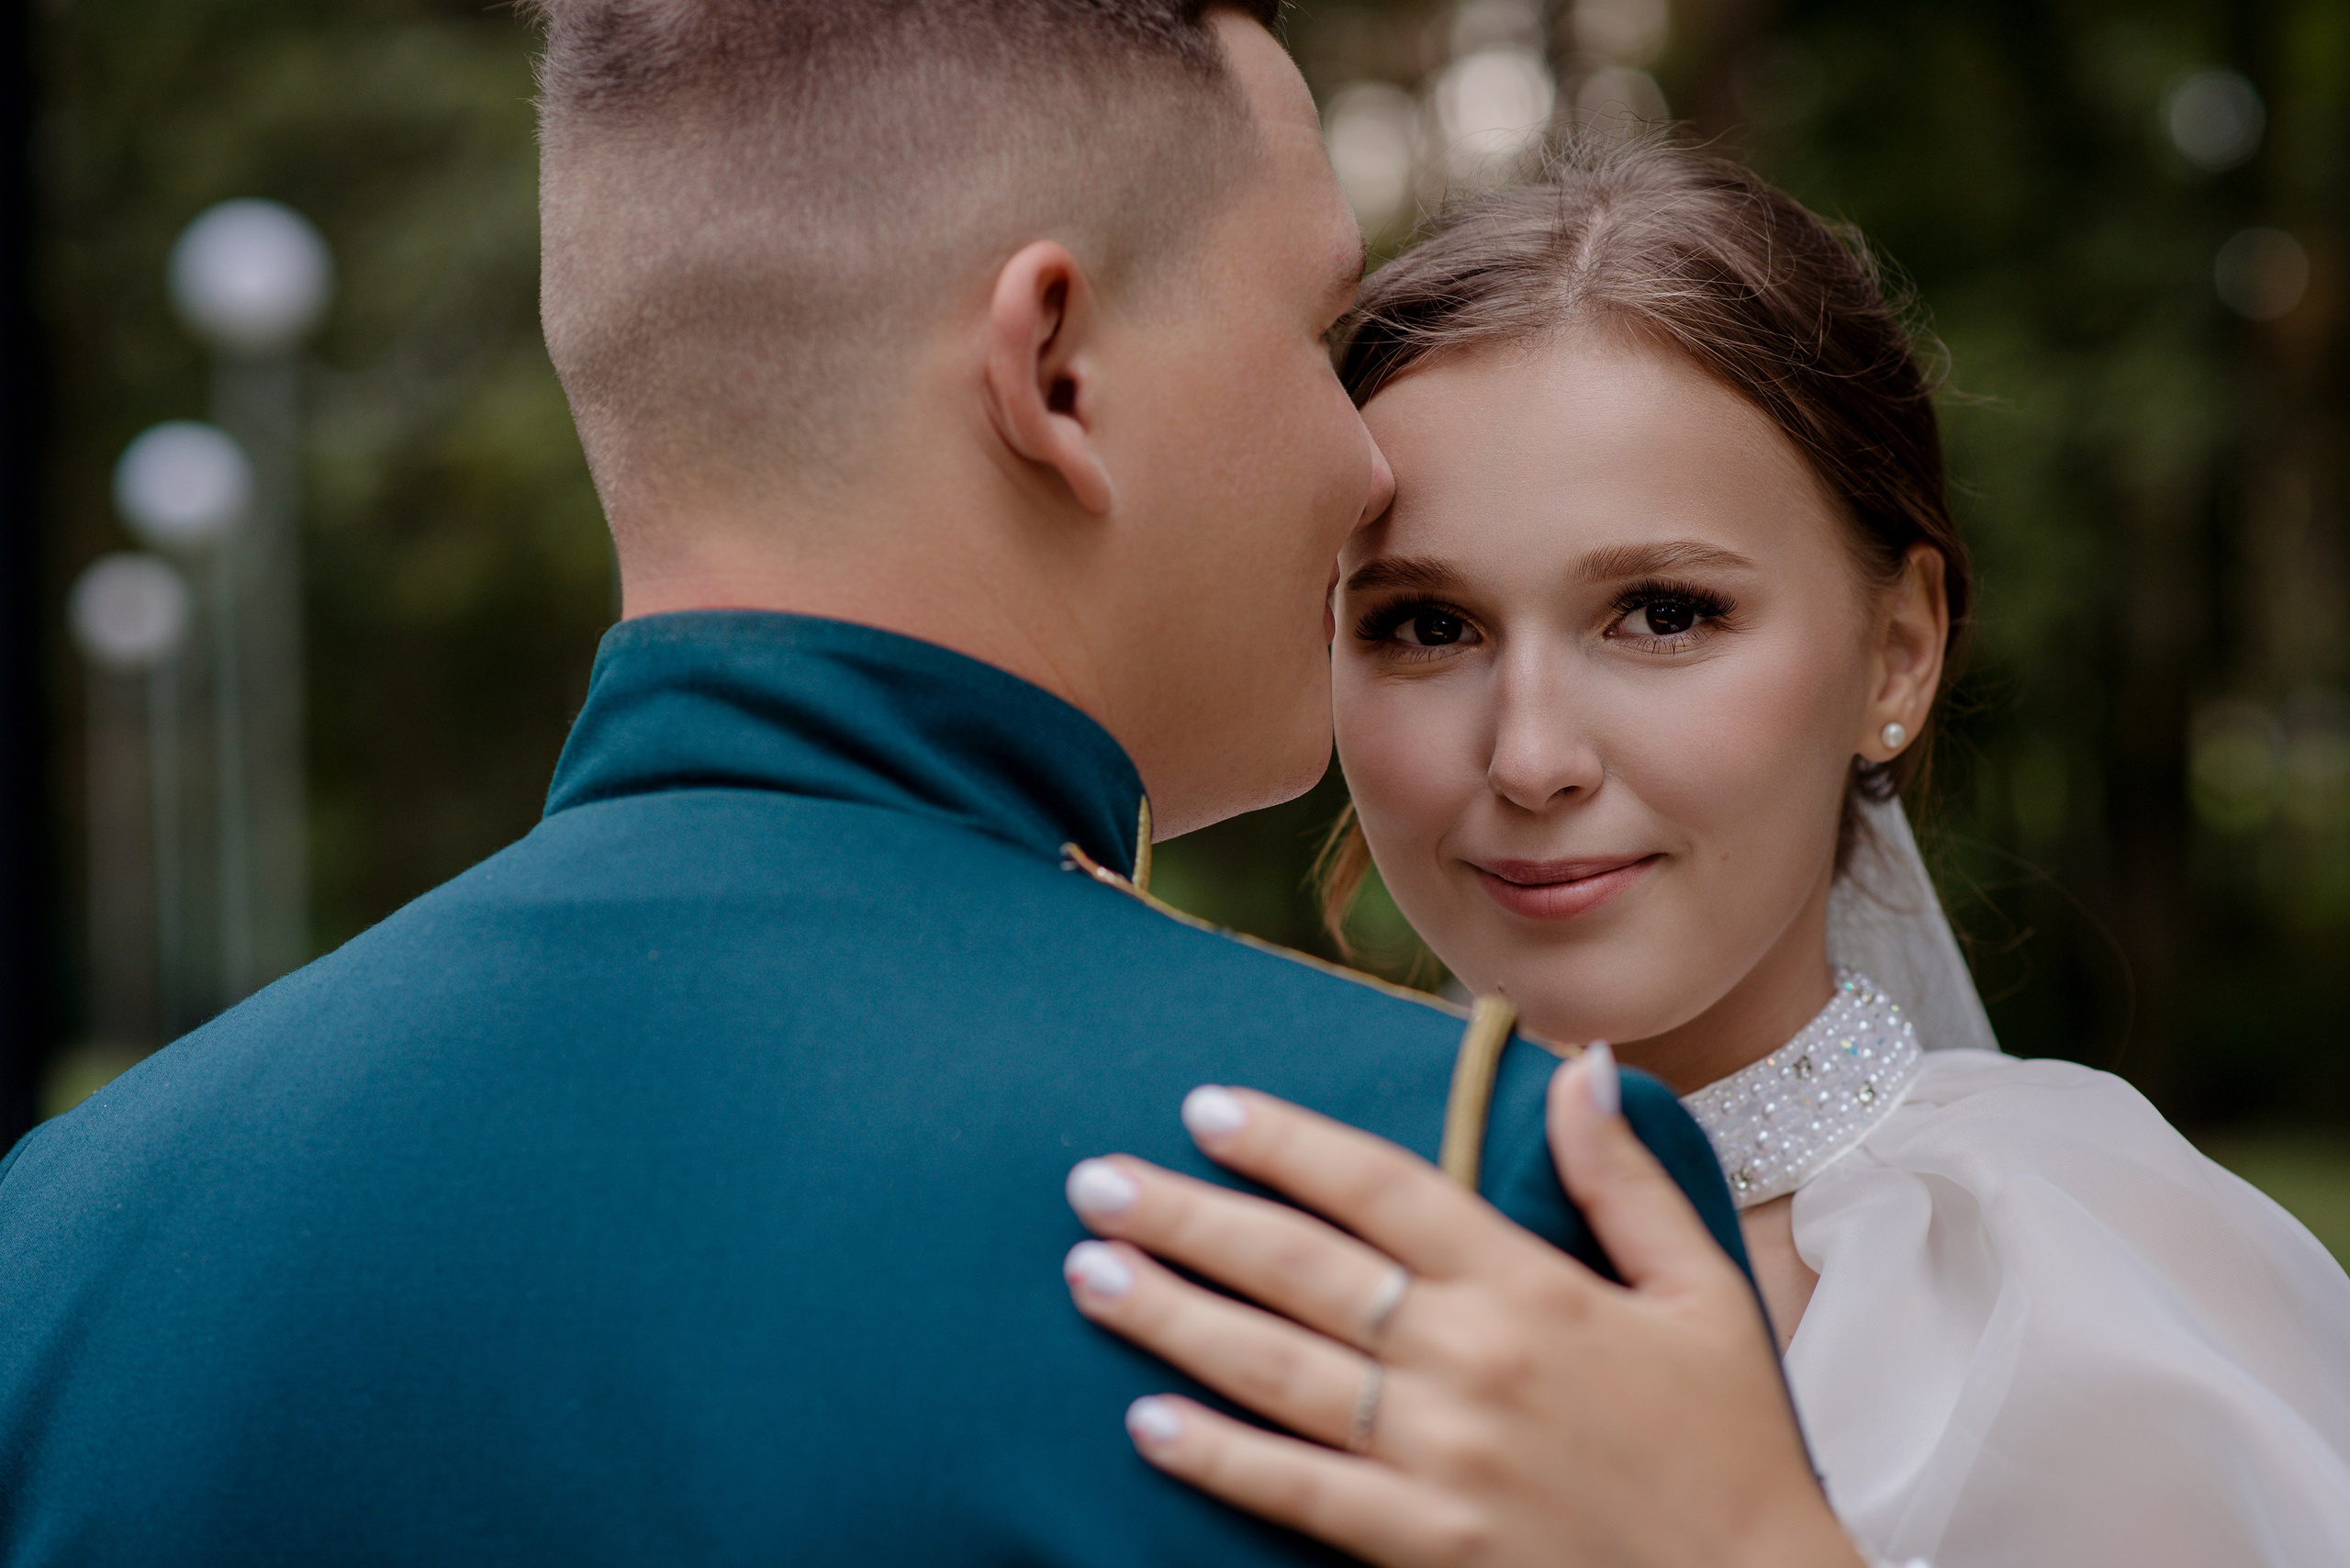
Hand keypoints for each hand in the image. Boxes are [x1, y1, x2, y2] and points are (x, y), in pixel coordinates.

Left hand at [1059, 1048, 1862, 1567]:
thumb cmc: (1730, 1446)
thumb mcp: (1701, 1292)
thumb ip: (1625, 1179)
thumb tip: (1584, 1062)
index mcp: (1530, 1284)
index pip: (1381, 1187)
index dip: (1286, 1142)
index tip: (1203, 1106)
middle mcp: (1471, 1358)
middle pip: (1302, 1268)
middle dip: (1189, 1218)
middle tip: (1095, 1181)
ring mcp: (1443, 1456)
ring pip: (1280, 1371)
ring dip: (1174, 1318)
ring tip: (1091, 1273)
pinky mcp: (1427, 1544)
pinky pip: (1301, 1492)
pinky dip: (1220, 1457)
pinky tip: (1147, 1423)